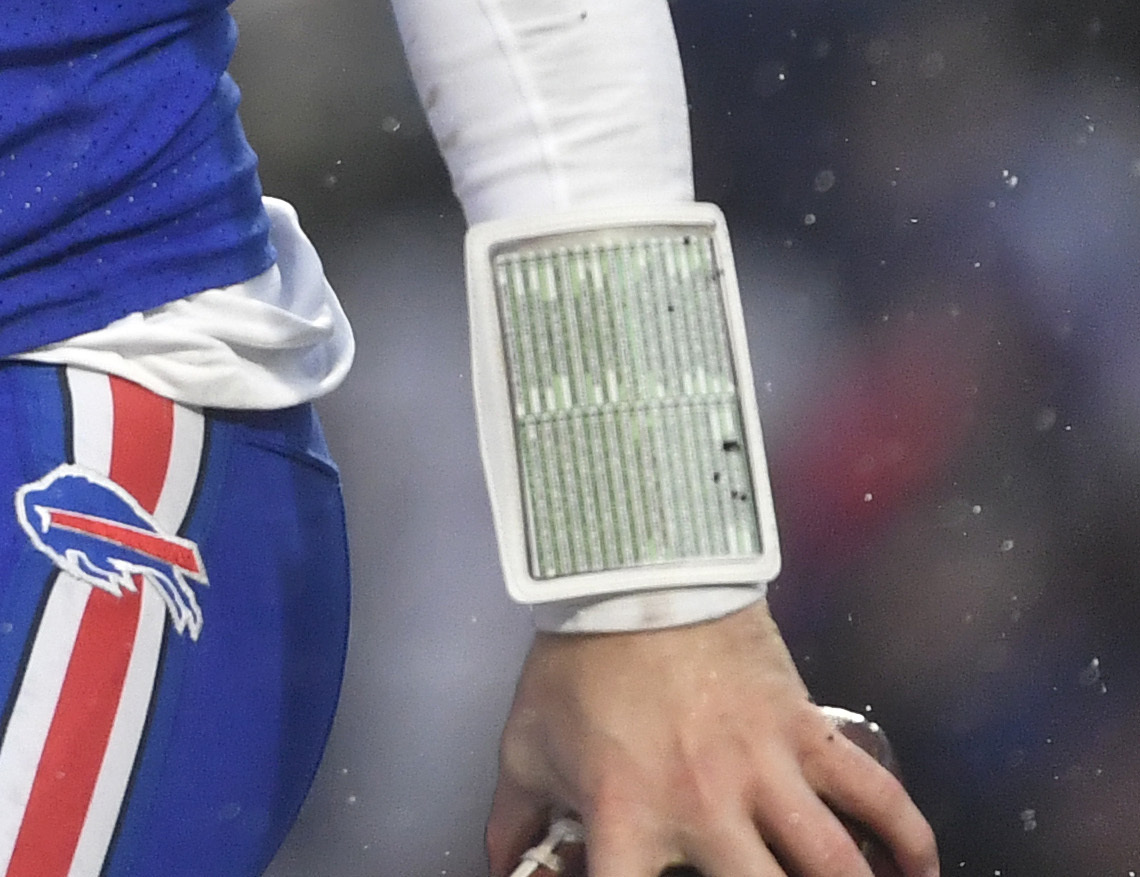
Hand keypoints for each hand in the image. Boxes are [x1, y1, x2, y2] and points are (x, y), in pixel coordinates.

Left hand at [485, 605, 935, 876]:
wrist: (630, 578)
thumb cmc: (575, 668)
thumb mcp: (527, 745)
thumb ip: (517, 818)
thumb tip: (508, 867)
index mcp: (627, 815)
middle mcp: (705, 806)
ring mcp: (767, 771)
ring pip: (835, 864)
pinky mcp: (808, 733)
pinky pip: (877, 796)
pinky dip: (910, 839)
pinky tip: (917, 870)